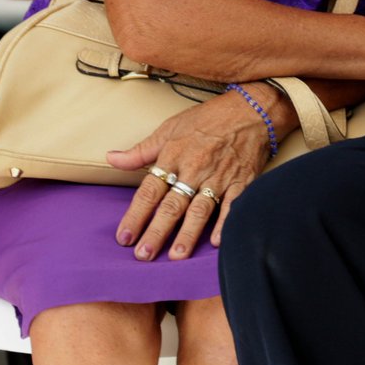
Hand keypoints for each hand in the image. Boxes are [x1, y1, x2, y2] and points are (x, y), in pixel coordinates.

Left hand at [106, 84, 278, 260]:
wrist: (252, 109)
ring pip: (200, 209)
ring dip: (188, 234)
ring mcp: (219, 176)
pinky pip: (232, 205)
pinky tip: (217, 241)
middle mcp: (195, 168)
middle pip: (172, 204)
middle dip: (157, 231)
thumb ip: (141, 150)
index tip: (124, 237)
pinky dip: (225, 223)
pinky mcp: (241, 180)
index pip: (150, 190)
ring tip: (176, 255)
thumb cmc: (209, 118)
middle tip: (143, 255)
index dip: (136, 214)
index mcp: (175, 155)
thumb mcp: (171, 127)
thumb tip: (111, 158)